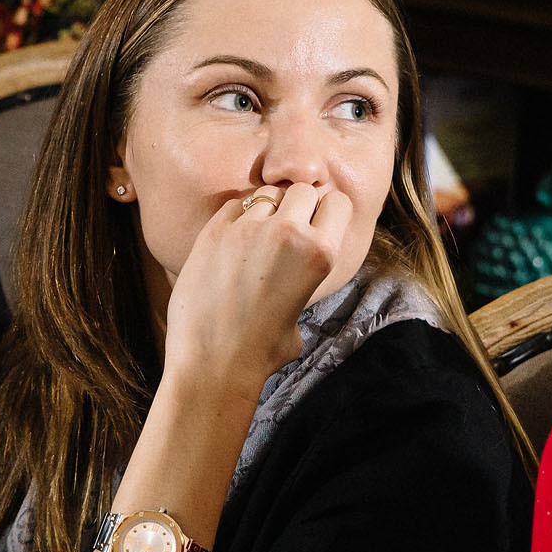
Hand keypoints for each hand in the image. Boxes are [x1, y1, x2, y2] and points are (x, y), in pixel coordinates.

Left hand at [160, 182, 354, 391]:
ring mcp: (248, 229)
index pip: (338, 202)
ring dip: (266, 209)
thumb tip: (297, 269)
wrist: (212, 362)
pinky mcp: (215, 231)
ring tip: (256, 238)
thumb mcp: (302, 313)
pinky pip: (235, 205)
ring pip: (267, 194)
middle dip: (297, 206)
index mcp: (320, 254)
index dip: (328, 212)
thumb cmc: (261, 350)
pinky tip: (232, 243)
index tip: (317, 223)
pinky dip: (237, 217)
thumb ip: (305, 280)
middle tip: (285, 231)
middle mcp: (288, 233)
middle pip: (302, 190)